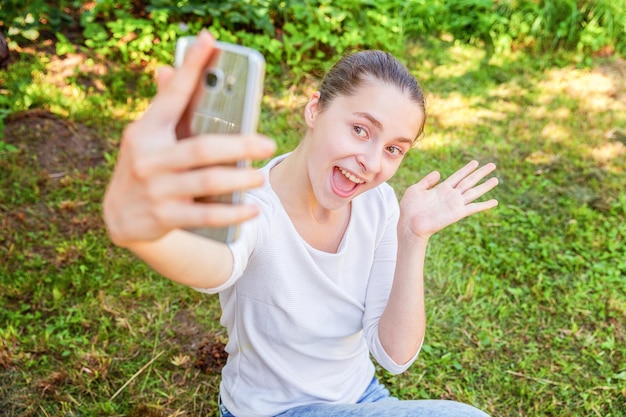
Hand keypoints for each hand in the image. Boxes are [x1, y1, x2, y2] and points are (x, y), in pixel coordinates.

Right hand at [103, 31, 275, 246]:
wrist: (120, 216)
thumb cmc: (146, 165)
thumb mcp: (149, 136)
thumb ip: (165, 106)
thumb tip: (168, 68)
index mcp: (146, 131)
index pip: (172, 95)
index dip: (191, 68)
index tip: (209, 41)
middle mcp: (148, 158)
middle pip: (201, 148)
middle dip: (239, 145)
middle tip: (267, 144)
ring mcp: (155, 189)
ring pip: (207, 182)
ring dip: (240, 180)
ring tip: (261, 177)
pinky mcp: (163, 217)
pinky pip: (205, 215)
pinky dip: (232, 212)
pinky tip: (251, 209)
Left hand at [398, 161, 498, 242]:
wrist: (410, 224)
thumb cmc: (409, 209)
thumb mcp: (416, 189)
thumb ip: (427, 181)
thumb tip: (438, 173)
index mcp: (441, 189)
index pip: (457, 176)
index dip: (467, 169)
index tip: (475, 162)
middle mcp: (451, 195)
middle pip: (469, 181)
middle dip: (480, 173)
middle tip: (492, 165)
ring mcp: (455, 204)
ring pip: (474, 192)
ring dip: (485, 186)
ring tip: (496, 179)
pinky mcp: (457, 213)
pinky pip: (474, 208)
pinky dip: (484, 205)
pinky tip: (495, 202)